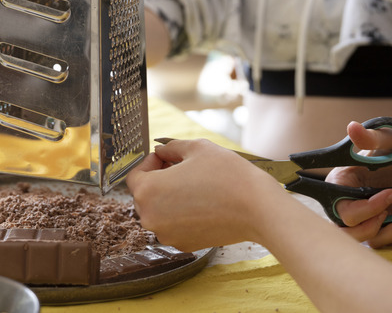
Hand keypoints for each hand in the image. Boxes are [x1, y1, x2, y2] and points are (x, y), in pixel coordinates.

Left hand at [125, 139, 285, 250]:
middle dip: (159, 179)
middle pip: (145, 194)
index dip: (149, 162)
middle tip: (180, 167)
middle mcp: (151, 217)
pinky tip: (201, 201)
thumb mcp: (196, 148)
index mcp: (148, 192)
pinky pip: (174, 225)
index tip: (164, 157)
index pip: (134, 175)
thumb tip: (160, 150)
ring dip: (170, 197)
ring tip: (194, 184)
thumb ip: (171, 147)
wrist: (258, 209)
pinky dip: (182, 214)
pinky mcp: (183, 244)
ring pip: (160, 211)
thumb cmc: (227, 176)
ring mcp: (166, 234)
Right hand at [326, 121, 391, 247]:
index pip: (339, 205)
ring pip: (363, 239)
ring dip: (389, 230)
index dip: (363, 207)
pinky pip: (381, 240)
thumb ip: (370, 137)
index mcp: (341, 180)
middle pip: (346, 228)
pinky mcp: (379, 223)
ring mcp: (363, 214)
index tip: (390, 194)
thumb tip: (352, 127)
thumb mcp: (390, 139)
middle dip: (372, 223)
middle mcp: (347, 200)